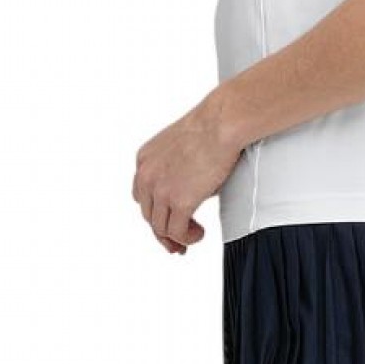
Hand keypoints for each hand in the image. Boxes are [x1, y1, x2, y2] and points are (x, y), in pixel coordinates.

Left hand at [132, 91, 241, 255]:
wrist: (222, 123)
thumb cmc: (211, 126)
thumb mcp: (181, 146)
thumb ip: (177, 170)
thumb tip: (191, 191)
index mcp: (145, 160)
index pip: (142, 195)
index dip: (155, 211)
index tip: (166, 219)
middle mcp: (147, 176)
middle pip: (149, 214)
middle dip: (163, 230)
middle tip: (177, 241)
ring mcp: (161, 190)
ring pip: (160, 227)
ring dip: (177, 236)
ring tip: (193, 234)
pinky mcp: (179, 202)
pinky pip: (177, 232)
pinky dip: (187, 238)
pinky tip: (198, 233)